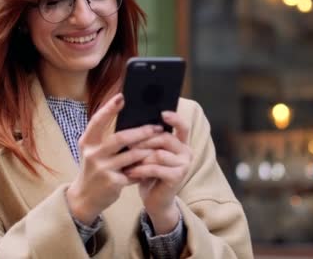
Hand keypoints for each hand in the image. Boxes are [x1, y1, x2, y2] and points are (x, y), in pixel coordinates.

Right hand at [65, 93, 163, 224]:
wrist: (85, 197)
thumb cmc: (95, 169)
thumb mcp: (94, 151)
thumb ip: (107, 138)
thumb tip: (132, 121)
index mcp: (87, 142)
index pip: (97, 121)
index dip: (109, 108)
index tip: (122, 97)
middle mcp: (92, 154)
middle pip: (120, 138)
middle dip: (141, 132)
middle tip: (156, 127)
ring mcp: (102, 169)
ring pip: (131, 155)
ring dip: (148, 149)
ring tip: (160, 143)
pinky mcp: (112, 182)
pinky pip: (134, 171)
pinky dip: (145, 167)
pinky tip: (154, 163)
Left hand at [124, 111, 191, 233]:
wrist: (155, 201)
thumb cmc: (150, 174)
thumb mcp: (149, 154)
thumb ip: (149, 140)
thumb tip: (135, 124)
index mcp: (181, 143)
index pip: (183, 126)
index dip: (174, 118)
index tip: (162, 112)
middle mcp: (186, 152)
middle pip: (165, 138)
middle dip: (144, 140)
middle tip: (127, 144)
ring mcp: (184, 165)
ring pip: (159, 154)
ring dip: (140, 156)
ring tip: (126, 160)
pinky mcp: (177, 177)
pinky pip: (156, 168)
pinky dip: (140, 169)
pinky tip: (130, 172)